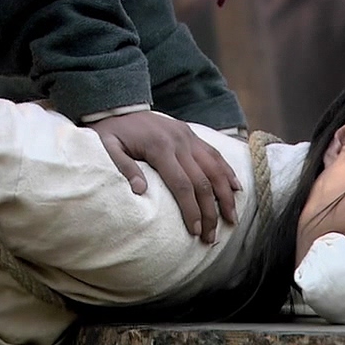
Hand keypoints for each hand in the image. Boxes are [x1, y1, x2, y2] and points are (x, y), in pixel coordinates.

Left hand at [91, 111, 240, 243]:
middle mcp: (180, 141)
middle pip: (202, 181)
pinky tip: (236, 189)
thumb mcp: (108, 147)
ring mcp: (188, 137)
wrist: (119, 108)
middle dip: (210, 212)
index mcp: (160, 147)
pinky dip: (228, 172)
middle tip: (211, 237)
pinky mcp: (192, 135)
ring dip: (225, 195)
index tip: (195, 232)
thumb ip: (124, 168)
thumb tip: (139, 190)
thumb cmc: (111, 133)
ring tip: (231, 219)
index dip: (191, 210)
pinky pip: (215, 154)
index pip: (181, 184)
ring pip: (215, 168)